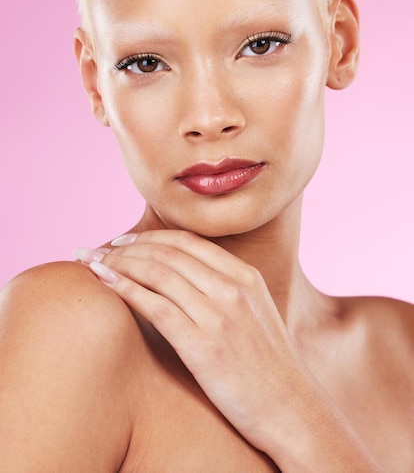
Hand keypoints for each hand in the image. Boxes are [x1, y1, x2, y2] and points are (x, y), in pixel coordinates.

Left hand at [74, 229, 299, 451]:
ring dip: (119, 263)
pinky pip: (156, 306)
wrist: (292, 410)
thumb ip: (224, 288)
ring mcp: (220, 315)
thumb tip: (182, 277)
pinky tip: (105, 283)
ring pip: (158, 273)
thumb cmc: (268, 366)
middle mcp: (233, 288)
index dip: (149, 237)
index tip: (124, 241)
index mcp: (245, 275)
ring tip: (94, 265)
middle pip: (168, 252)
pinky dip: (125, 289)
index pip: (187, 241)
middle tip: (100, 250)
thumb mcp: (255, 312)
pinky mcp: (204, 346)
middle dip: (127, 247)